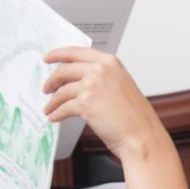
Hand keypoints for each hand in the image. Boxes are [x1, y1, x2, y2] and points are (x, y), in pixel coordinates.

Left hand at [43, 47, 165, 161]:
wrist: (142, 136)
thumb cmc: (136, 117)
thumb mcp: (122, 86)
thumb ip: (103, 77)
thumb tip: (79, 80)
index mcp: (110, 63)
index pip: (77, 52)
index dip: (58, 54)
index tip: (49, 58)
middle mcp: (100, 70)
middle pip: (65, 70)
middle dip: (52, 80)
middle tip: (47, 88)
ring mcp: (91, 86)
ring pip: (61, 90)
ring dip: (53, 100)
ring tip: (50, 108)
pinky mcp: (85, 104)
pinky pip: (63, 107)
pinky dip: (56, 113)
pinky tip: (55, 117)